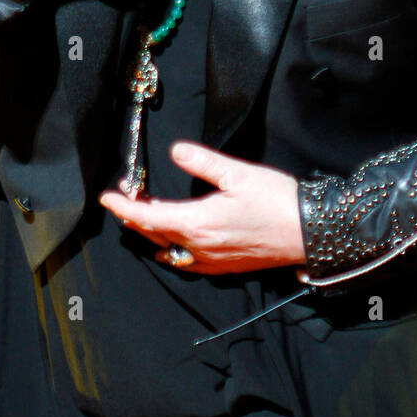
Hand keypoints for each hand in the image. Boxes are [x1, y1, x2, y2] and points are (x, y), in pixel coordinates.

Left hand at [98, 142, 305, 273]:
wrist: (309, 233)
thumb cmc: (277, 201)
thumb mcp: (238, 173)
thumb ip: (203, 162)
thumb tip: (176, 150)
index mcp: (198, 223)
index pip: (149, 217)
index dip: (124, 207)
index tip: (107, 197)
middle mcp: (200, 248)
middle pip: (154, 235)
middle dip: (134, 219)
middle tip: (122, 201)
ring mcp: (212, 261)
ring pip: (169, 250)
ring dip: (151, 235)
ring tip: (141, 218)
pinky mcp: (225, 266)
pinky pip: (187, 263)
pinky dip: (171, 251)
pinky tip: (172, 245)